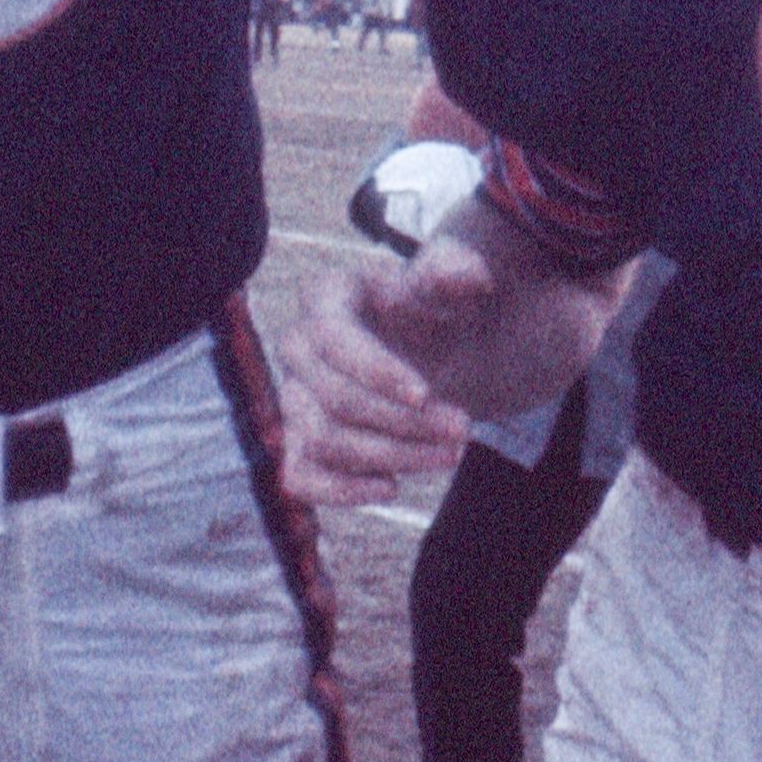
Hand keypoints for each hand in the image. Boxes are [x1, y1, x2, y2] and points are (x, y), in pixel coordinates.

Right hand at [273, 248, 485, 505]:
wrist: (432, 349)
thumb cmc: (437, 309)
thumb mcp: (452, 285)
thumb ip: (457, 270)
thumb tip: (466, 272)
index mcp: (327, 297)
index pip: (332, 338)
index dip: (376, 371)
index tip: (427, 393)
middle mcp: (298, 347)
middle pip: (333, 398)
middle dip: (402, 422)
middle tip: (463, 429)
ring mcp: (295, 397)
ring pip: (323, 441)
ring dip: (391, 457)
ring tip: (448, 454)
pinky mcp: (301, 442)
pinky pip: (300, 477)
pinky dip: (340, 491)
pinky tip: (391, 486)